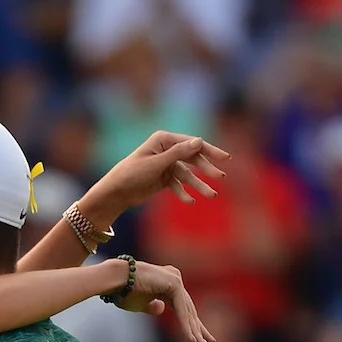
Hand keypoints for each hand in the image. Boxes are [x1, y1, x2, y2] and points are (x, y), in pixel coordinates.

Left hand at [80, 132, 230, 225]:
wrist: (116, 192)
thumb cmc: (132, 173)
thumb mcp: (157, 163)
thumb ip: (179, 153)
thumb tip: (199, 141)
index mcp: (164, 140)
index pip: (192, 143)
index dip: (210, 150)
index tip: (225, 158)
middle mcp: (166, 150)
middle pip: (193, 158)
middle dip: (207, 168)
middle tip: (221, 177)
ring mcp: (166, 164)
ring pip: (187, 174)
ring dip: (198, 185)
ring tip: (211, 195)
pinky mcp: (163, 178)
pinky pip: (178, 185)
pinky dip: (183, 192)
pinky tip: (190, 201)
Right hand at [115, 260, 213, 341]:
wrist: (115, 280)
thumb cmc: (124, 292)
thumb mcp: (140, 304)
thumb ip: (152, 307)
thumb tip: (161, 309)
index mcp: (168, 283)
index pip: (183, 308)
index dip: (191, 325)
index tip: (198, 340)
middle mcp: (175, 279)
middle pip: (189, 310)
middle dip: (198, 330)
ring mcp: (176, 279)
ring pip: (187, 312)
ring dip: (194, 332)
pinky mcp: (174, 283)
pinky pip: (182, 310)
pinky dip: (186, 326)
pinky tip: (192, 339)